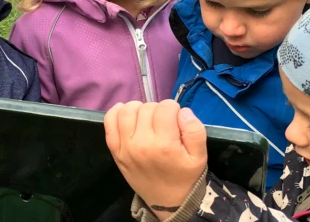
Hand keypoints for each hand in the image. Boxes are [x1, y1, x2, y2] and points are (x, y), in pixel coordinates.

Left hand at [104, 100, 206, 219]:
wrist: (166, 200)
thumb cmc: (184, 176)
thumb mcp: (200, 156)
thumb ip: (195, 131)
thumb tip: (183, 111)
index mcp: (164, 145)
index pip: (165, 108)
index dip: (174, 109)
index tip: (176, 120)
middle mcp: (142, 144)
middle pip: (147, 108)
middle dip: (158, 110)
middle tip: (164, 123)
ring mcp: (125, 147)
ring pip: (127, 111)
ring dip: (139, 108)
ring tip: (147, 117)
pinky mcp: (115, 150)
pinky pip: (109, 122)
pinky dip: (116, 112)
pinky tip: (126, 112)